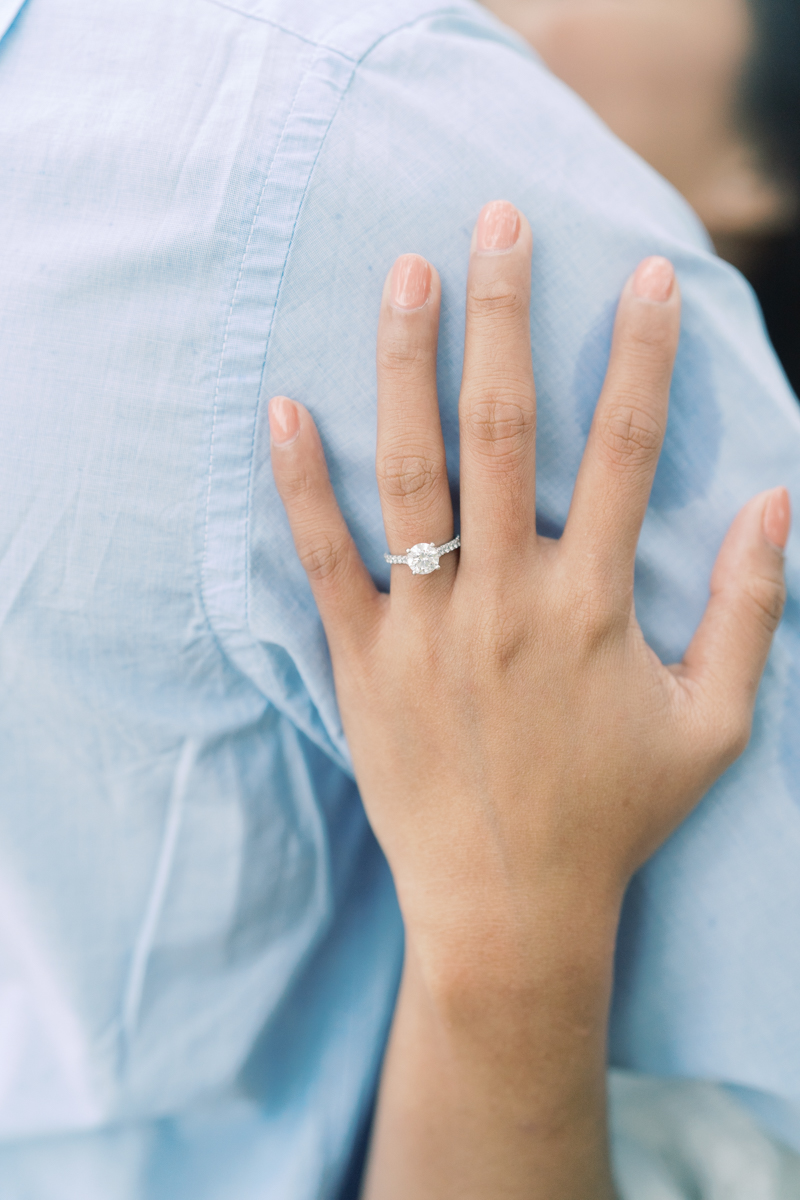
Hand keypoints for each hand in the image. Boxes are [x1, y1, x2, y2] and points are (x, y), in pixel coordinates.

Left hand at [268, 201, 788, 1197]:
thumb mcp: (713, 726)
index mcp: (596, 607)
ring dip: (407, 366)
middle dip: (506, 315)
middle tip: (497, 221)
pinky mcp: (362, 662)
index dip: (643, 356)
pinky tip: (282, 409)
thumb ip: (752, 613)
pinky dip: (301, 484)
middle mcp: (508, 600)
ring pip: (411, 473)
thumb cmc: (614, 816)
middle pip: (506, 430)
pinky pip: (323, 559)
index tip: (645, 275)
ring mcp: (426, 627)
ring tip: (403, 275)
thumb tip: (785, 504)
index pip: (629, 452)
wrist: (510, 912)